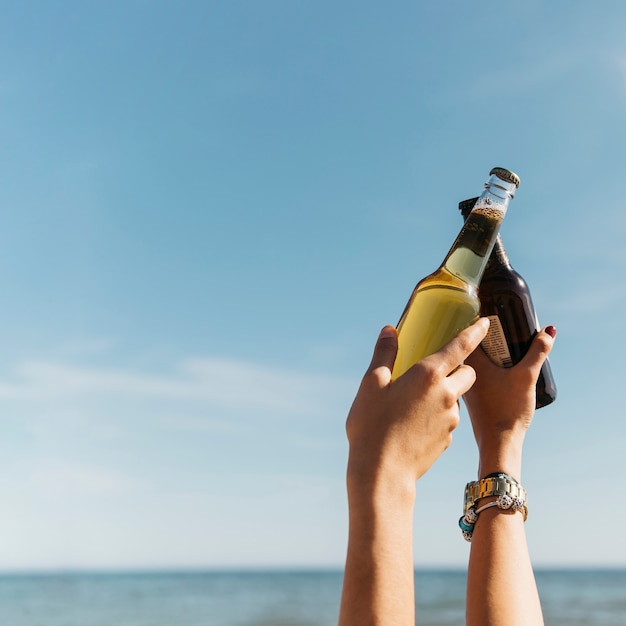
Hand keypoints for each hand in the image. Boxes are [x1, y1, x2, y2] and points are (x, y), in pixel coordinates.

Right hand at [345, 318, 489, 493]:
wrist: (383, 473)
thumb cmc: (372, 425)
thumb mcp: (372, 384)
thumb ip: (384, 354)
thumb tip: (390, 330)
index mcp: (428, 374)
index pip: (461, 346)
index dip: (474, 331)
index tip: (485, 322)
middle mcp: (446, 394)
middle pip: (468, 373)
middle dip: (460, 368)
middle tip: (436, 370)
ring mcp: (451, 419)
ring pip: (457, 398)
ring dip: (445, 394)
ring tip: (414, 403)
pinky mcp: (449, 439)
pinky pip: (449, 421)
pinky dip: (438, 417)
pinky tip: (415, 425)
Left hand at [463, 326, 555, 478]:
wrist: (498, 443)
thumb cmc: (507, 410)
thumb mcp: (526, 376)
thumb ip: (537, 352)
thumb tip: (548, 331)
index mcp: (468, 363)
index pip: (469, 332)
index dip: (482, 319)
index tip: (495, 310)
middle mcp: (460, 372)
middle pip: (471, 345)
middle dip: (487, 334)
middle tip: (505, 324)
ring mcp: (464, 385)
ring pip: (474, 360)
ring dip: (488, 352)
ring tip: (506, 344)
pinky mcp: (470, 396)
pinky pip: (476, 374)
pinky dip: (487, 366)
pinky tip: (501, 369)